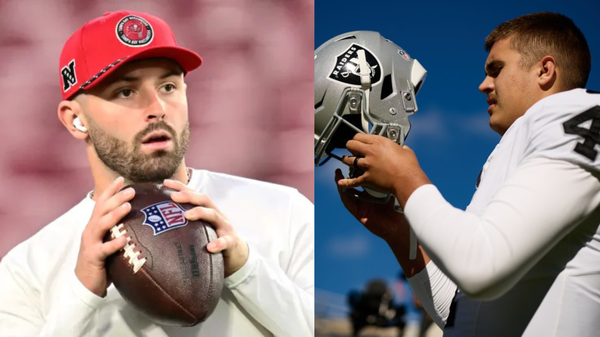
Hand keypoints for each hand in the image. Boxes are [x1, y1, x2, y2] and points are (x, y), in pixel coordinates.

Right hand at [75, 177, 132, 296]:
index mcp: (95, 225)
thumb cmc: (102, 261)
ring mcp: (91, 243)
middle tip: (132, 190)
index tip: (122, 178)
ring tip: (128, 206)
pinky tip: (125, 239)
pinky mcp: (93, 258)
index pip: (102, 203)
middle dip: (116, 198)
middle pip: (102, 210)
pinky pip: (104, 249)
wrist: (84, 284)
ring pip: (101, 225)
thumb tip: (141, 219)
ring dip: (115, 214)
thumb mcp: (109, 241)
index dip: (111, 190)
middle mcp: (91, 230)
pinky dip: (114, 243)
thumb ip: (119, 229)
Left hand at [163, 179, 248, 276]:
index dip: (181, 187)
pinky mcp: (231, 241)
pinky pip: (225, 241)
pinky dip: (218, 243)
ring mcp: (225, 226)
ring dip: (200, 213)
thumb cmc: (213, 238)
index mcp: (207, 210)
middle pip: (204, 200)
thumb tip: (158, 223)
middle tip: (173, 197)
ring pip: (214, 215)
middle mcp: (217, 214)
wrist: (237, 253)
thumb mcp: (200, 228)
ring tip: (186, 216)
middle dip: (189, 196)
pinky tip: (210, 247)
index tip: (165, 182)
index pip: (194, 194)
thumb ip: (185, 223)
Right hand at [335, 169, 430, 275]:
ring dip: (341, 182)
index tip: (357, 157)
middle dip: (347, 173)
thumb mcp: (391, 190)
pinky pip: (348, 202)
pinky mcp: (358, 213)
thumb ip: (389, 179)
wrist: (399, 226)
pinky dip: (343, 194)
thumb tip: (391, 161)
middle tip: (344, 162)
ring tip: (337, 173)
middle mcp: (365, 197)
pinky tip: (341, 186)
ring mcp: (360, 205)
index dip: (358, 167)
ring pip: (347, 191)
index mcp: (372, 191)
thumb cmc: (398, 208)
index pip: (362, 177)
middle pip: (352, 182)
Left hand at [338, 133, 430, 206]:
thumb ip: (400, 147)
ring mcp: (367, 165)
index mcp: (379, 142)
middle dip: (350, 146)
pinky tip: (342, 182)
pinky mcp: (367, 177)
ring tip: (346, 160)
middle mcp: (371, 152)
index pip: (360, 136)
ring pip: (348, 160)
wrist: (407, 180)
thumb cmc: (408, 167)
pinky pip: (353, 180)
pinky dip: (346, 182)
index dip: (358, 138)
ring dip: (346, 160)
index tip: (359, 140)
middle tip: (351, 148)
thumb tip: (402, 148)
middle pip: (351, 144)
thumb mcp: (406, 150)